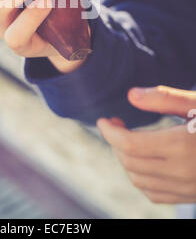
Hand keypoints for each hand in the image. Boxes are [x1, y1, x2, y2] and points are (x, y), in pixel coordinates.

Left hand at [97, 85, 195, 203]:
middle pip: (130, 162)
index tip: (103, 120)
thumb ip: (163, 99)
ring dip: (125, 160)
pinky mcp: (191, 195)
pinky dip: (140, 178)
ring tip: (127, 139)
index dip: (109, 132)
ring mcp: (187, 187)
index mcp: (181, 145)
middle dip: (114, 142)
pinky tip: (143, 161)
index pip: (129, 145)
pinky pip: (154, 194)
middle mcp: (182, 171)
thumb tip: (131, 95)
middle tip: (116, 124)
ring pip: (139, 180)